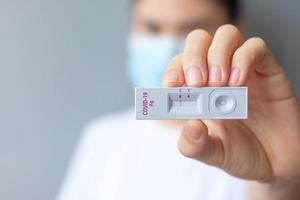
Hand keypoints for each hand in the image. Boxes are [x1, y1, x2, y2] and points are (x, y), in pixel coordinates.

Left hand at [162, 25, 299, 182]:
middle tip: (196, 82)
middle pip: (199, 41)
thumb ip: (195, 146)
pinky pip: (255, 47)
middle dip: (192, 56)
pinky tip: (238, 83)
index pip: (179, 65)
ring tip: (219, 83)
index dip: (172, 69)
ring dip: (217, 55)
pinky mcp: (267, 70)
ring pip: (226, 35)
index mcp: (199, 92)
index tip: (170, 85)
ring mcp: (242, 70)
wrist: (278, 162)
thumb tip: (189, 126)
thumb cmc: (242, 154)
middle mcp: (218, 75)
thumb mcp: (214, 154)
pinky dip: (243, 59)